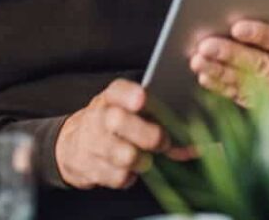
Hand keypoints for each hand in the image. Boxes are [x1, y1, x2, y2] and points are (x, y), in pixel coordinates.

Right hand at [55, 79, 173, 189]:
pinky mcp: (88, 168)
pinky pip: (117, 177)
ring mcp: (91, 142)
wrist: (74, 145)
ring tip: (145, 160)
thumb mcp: (132, 114)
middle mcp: (98, 117)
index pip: (117, 90)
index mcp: (111, 97)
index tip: (142, 100)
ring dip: (141, 161)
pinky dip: (129, 177)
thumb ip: (161, 123)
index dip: (130, 94)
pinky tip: (128, 170)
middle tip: (163, 142)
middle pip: (118, 121)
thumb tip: (193, 148)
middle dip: (147, 134)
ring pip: (121, 154)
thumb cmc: (116, 125)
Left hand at [189, 0, 268, 108]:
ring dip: (220, 72)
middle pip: (263, 68)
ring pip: (248, 86)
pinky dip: (222, 88)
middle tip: (206, 43)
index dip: (264, 36)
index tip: (239, 26)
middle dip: (233, 55)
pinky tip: (204, 75)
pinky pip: (242, 101)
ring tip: (198, 58)